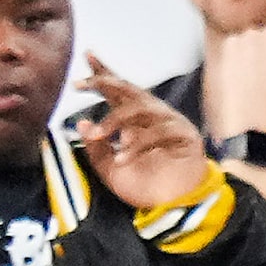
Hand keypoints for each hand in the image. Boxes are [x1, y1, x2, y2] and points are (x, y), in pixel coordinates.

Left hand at [73, 56, 210, 210]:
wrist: (174, 209)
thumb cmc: (146, 188)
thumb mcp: (110, 170)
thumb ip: (96, 150)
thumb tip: (83, 123)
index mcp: (136, 121)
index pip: (119, 91)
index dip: (104, 72)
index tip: (87, 56)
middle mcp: (153, 116)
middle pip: (129, 89)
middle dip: (104, 82)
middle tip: (81, 85)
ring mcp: (170, 123)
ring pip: (139, 108)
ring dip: (114, 120)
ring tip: (98, 135)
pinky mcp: (184, 136)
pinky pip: (155, 133)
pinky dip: (135, 145)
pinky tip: (121, 159)